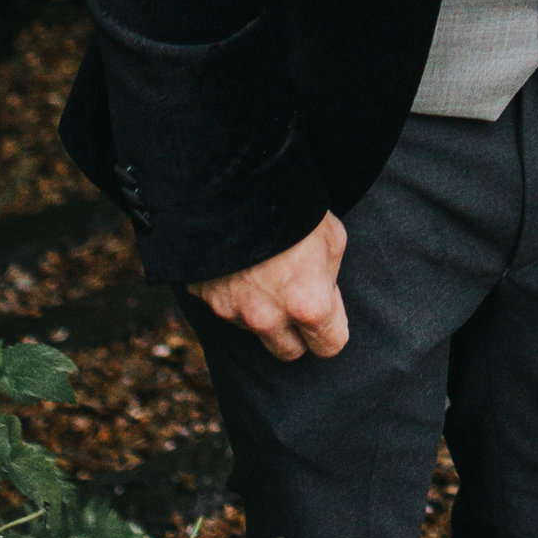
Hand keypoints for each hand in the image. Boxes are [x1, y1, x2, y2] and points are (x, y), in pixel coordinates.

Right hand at [191, 211, 348, 362]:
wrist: (234, 185)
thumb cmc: (294, 209)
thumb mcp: (332, 240)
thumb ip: (328, 279)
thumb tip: (322, 295)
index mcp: (308, 305)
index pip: (329, 346)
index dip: (332, 329)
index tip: (328, 314)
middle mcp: (268, 318)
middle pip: (289, 352)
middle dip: (297, 334)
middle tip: (297, 301)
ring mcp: (232, 311)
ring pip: (254, 330)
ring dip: (262, 313)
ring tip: (265, 273)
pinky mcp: (204, 299)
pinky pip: (224, 308)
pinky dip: (233, 295)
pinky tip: (238, 265)